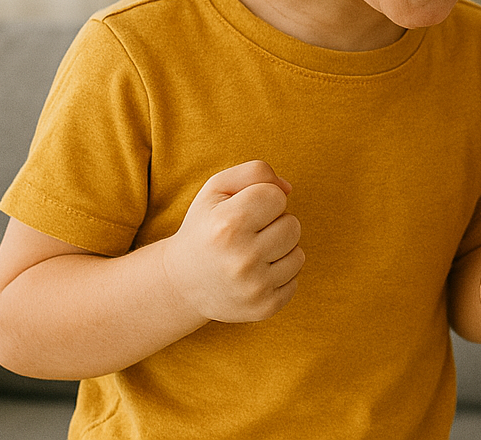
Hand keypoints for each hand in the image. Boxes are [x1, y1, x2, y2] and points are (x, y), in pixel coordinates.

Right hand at [159, 160, 304, 322]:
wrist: (181, 283)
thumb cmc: (206, 227)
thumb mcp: (217, 189)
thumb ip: (255, 173)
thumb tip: (288, 190)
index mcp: (227, 225)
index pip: (276, 196)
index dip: (264, 199)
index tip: (244, 211)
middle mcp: (241, 259)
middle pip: (293, 225)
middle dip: (274, 225)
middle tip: (248, 235)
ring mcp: (254, 287)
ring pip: (298, 253)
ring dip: (279, 250)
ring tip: (251, 254)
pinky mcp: (265, 307)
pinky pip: (295, 280)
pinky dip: (279, 275)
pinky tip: (254, 275)